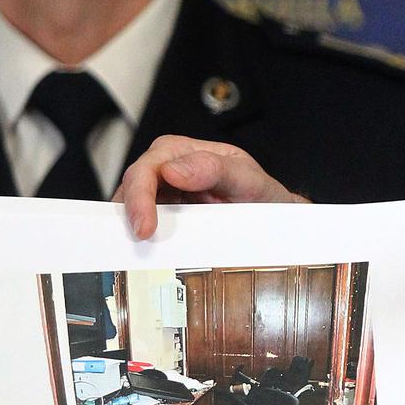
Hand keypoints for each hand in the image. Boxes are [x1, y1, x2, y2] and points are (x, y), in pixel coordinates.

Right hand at [115, 135, 306, 237]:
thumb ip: (214, 169)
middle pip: (132, 189)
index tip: (145, 227)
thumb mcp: (246, 178)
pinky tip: (147, 252)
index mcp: (182, 151)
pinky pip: (144, 227)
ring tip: (139, 252)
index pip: (148, 168)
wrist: (275, 218)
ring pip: (131, 210)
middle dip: (129, 217)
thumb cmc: (260, 194)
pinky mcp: (164, 219)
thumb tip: (172, 170)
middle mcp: (167, 170)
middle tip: (139, 246)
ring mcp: (163, 197)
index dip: (140, 197)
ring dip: (130, 230)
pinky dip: (141, 240)